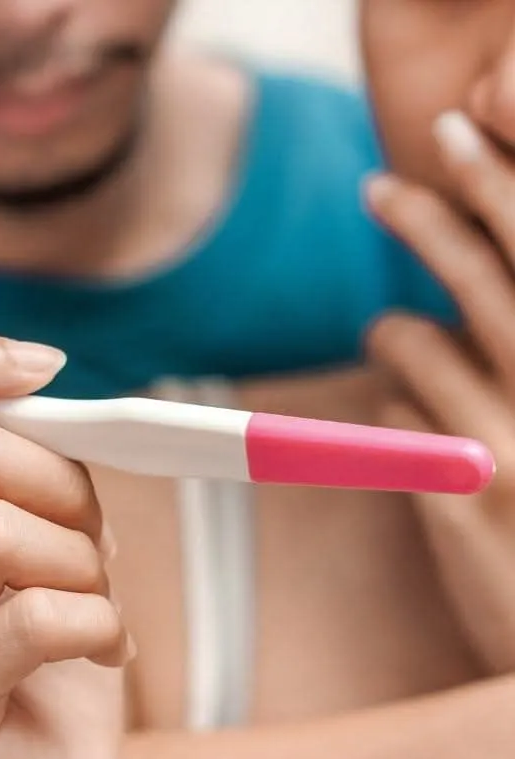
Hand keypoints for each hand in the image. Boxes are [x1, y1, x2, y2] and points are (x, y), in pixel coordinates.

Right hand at [0, 309, 131, 758]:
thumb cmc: (42, 645)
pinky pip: (34, 619)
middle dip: (65, 482)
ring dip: (86, 564)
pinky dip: (100, 626)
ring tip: (95, 603)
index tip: (47, 371)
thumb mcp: (31, 521)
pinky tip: (102, 652)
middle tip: (94, 539)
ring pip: (1, 534)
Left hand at [366, 112, 514, 674]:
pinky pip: (396, 422)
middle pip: (490, 280)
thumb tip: (460, 313)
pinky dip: (397, 406)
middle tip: (382, 183)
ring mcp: (507, 453)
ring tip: (390, 335)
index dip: (505, 184)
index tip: (463, 128)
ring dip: (396, 333)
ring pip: (422, 346)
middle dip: (434, 216)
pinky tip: (414, 425)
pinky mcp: (452, 505)